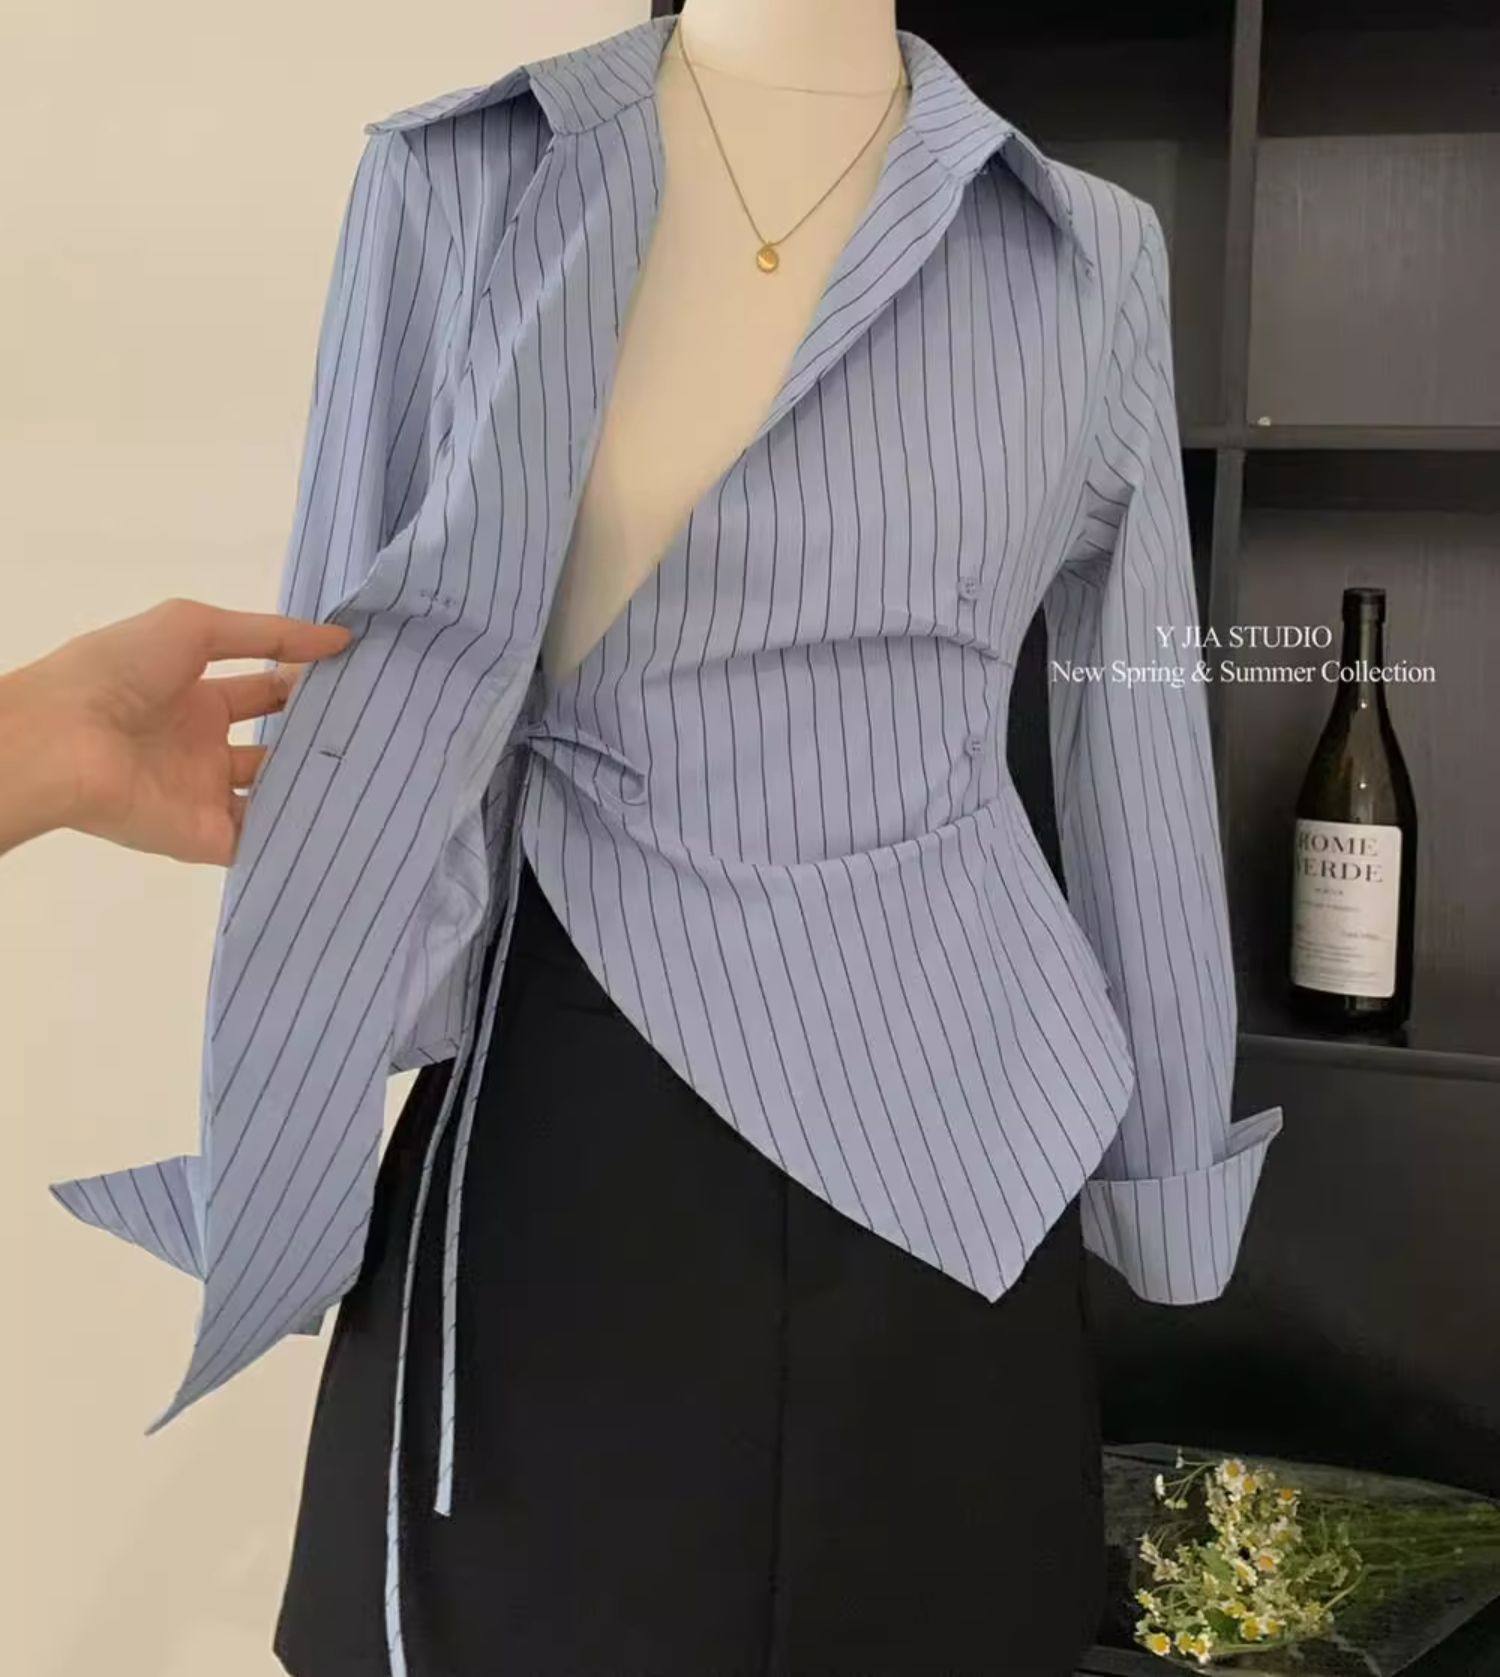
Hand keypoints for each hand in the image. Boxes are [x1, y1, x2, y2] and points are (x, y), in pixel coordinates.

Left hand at [0, 598, 351, 863]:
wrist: (63, 740)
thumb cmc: (119, 672)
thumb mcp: (193, 628)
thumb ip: (269, 634)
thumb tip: (341, 639)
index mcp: (197, 696)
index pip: (268, 692)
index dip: (310, 684)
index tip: (364, 681)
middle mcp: (204, 747)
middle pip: (278, 747)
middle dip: (322, 738)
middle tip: (382, 730)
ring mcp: (207, 796)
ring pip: (277, 795)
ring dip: (318, 786)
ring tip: (380, 773)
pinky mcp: (208, 837)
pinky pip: (263, 839)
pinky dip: (300, 833)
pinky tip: (351, 818)